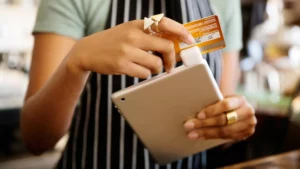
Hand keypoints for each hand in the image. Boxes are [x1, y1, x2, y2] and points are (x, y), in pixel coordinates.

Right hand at [67, 17, 194, 77]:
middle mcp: (133, 35)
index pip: (165, 23)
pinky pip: (145, 74)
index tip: (189, 40)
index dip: (181, 31)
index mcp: (137, 24)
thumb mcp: (129, 30)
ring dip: (156, 69)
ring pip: (156, 64)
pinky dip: (144, 74)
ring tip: (147, 67)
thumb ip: (148, 34)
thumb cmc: (112, 41)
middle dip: (172, 58)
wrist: (87, 51)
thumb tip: (172, 42)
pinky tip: (136, 70)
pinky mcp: (121, 65)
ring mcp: (127, 50)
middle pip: (166, 47)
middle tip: (169, 65)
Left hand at [184, 95, 256, 139]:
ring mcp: (248, 125)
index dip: (212, 110)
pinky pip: (225, 137)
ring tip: (191, 134)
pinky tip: (200, 136)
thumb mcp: (224, 99)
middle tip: (189, 125)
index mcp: (240, 100)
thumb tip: (192, 107)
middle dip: (204, 123)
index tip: (198, 115)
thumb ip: (214, 102)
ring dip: (205, 133)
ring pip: (224, 131)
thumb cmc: (227, 103)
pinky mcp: (246, 134)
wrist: (242, 111)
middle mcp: (247, 112)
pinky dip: (211, 137)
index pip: (226, 105)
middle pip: (223, 120)